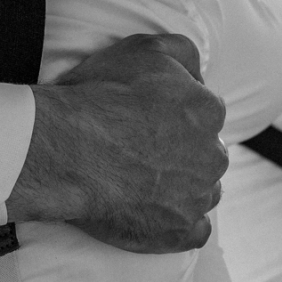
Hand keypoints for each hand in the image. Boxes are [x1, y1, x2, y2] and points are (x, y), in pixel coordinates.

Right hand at [10, 33, 226, 253]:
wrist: (69, 147)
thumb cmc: (102, 95)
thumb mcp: (144, 48)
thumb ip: (183, 53)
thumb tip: (197, 71)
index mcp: (208, 111)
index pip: (204, 113)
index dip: (176, 115)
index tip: (147, 120)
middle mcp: (212, 155)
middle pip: (206, 154)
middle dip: (182, 153)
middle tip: (140, 152)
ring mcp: (196, 197)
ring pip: (202, 191)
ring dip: (182, 188)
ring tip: (141, 183)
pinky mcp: (178, 231)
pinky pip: (194, 232)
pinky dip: (180, 225)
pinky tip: (156, 215)